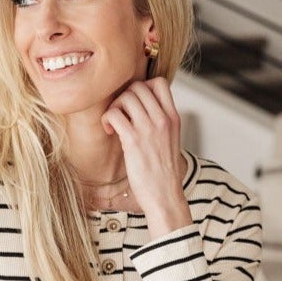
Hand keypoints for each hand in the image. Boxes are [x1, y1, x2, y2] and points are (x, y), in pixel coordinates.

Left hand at [101, 78, 190, 233]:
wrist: (166, 197)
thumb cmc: (164, 175)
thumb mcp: (170, 142)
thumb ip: (160, 124)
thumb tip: (143, 111)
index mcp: (173, 118)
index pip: (160, 83)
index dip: (143, 87)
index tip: (135, 104)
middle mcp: (163, 119)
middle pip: (139, 86)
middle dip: (125, 97)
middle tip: (121, 115)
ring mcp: (149, 128)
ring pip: (126, 96)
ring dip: (115, 107)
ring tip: (114, 125)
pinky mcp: (133, 141)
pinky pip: (114, 114)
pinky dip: (108, 120)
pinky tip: (110, 132)